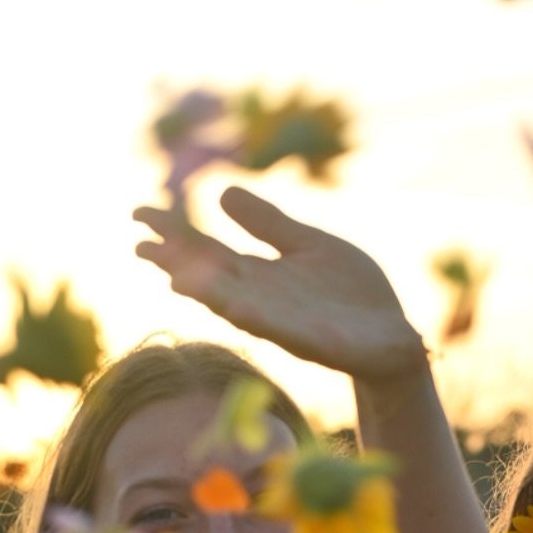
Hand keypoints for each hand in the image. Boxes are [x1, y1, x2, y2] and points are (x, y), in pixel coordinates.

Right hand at [133, 188, 428, 384]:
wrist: (393, 337)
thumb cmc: (351, 294)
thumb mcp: (308, 246)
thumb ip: (268, 225)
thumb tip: (221, 191)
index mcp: (260, 275)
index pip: (206, 252)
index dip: (174, 233)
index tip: (139, 215)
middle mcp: (263, 300)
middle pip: (212, 279)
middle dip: (178, 265)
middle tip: (139, 248)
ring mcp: (287, 323)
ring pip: (239, 308)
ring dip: (210, 295)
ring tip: (177, 279)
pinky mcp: (317, 342)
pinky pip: (285, 329)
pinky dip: (262, 318)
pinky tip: (240, 304)